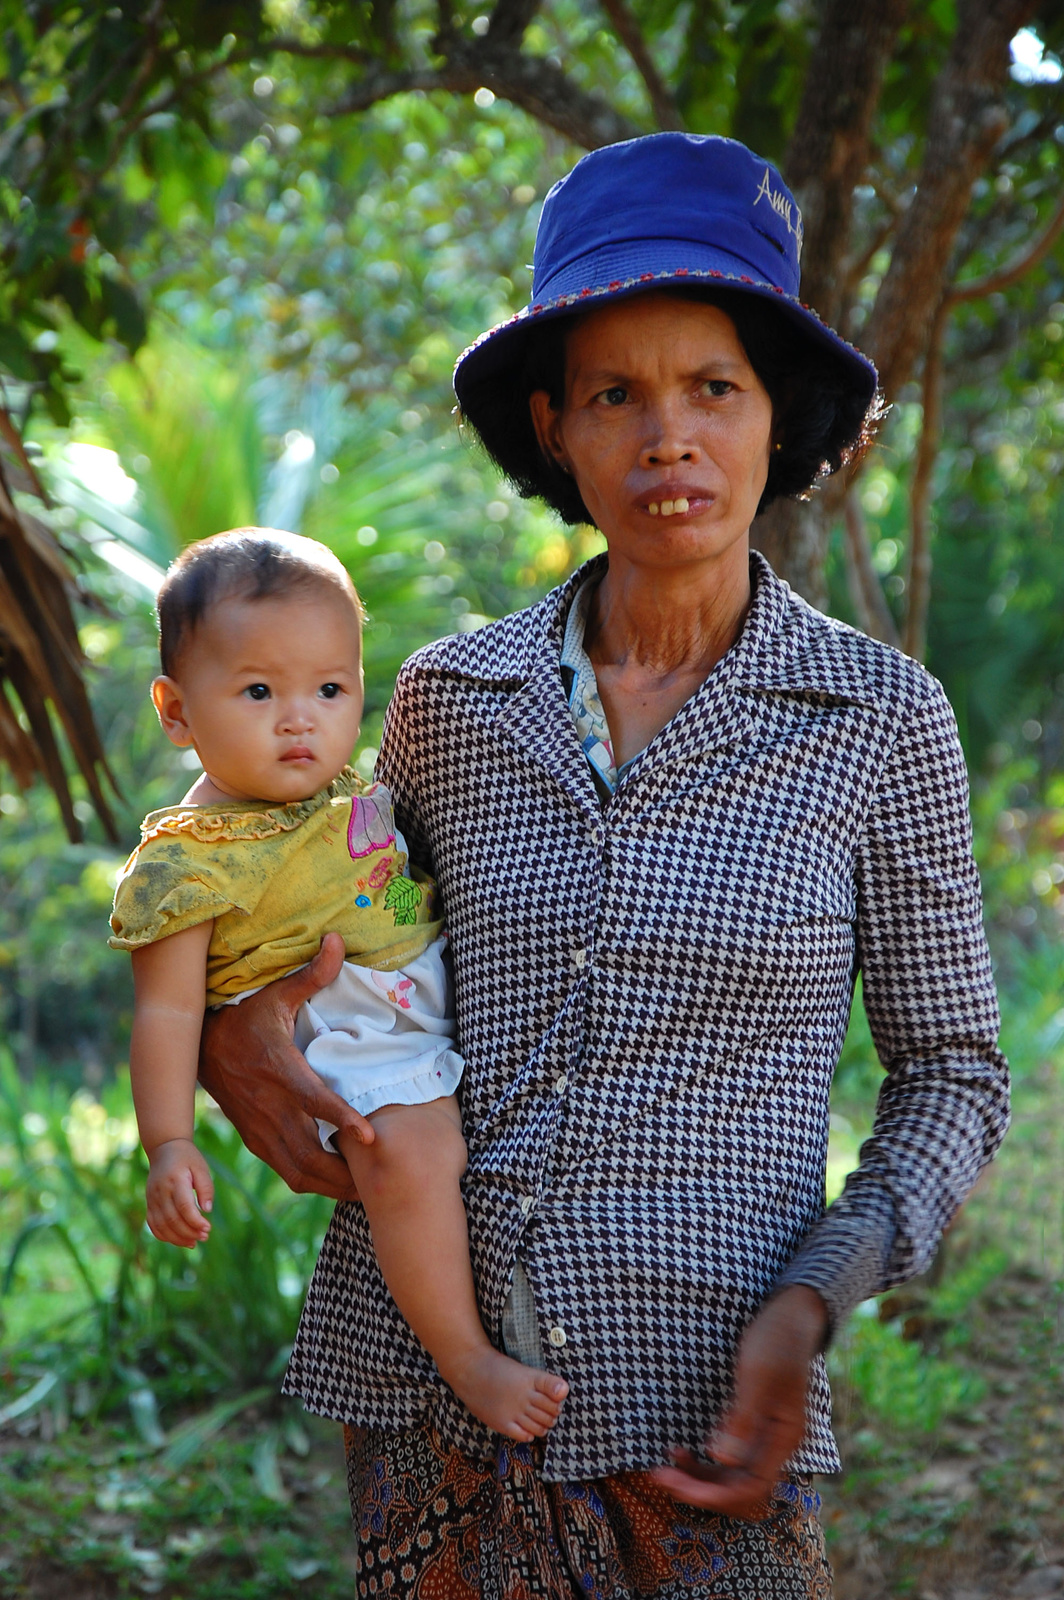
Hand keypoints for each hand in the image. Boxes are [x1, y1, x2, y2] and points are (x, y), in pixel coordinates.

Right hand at [146, 1138, 213, 1247]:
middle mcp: (160, 1191)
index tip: (208, 1228)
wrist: (165, 1149)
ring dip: (178, 1238)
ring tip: (194, 1242)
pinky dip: (164, 1236)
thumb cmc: (187, 1158)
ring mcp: (152, 1198)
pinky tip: (179, 1240)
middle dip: (189, 1232)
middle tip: (204, 1236)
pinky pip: (153, 1225)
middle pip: (172, 1219)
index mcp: (175, 1180)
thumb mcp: (201, 1167)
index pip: (183, 1206)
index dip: (195, 1221)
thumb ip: (206, 1187)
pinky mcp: (149, 1203)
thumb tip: (207, 1210)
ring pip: (161, 1226)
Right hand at [198, 932, 371, 1200]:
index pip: (314, 1101)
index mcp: (279, 1070)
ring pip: (298, 1172)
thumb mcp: (274, 995)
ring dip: (332, 1185)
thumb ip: (311, 975)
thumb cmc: (245, 1017)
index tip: (371, 1138)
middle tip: (380, 1182)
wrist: (195, 1046)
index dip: (342, 1119)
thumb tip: (337, 940)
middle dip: (345, 1173)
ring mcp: (260, 1129)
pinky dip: (313, 1182)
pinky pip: (286, 1172)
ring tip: (366, 1190)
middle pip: (310, 1154)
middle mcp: (269, 1107)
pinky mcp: (255, 1140)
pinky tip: (338, 1182)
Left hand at [652, 1285, 828, 1519]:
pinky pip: (728, 1455)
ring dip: (698, 1478)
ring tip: (665, 1468)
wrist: (789, 1316)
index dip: (715, 1496)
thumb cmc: (775, 1341)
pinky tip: (680, 1450)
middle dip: (700, 1489)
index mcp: (783, 1438)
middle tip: (660, 1477)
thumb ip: (742, 1420)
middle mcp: (776, 1445)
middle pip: (738, 1488)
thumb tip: (720, 1458)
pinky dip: (704, 1461)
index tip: (679, 1486)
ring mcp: (764, 1436)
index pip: (751, 1488)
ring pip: (730, 1475)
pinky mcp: (752, 1425)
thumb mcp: (756, 1378)